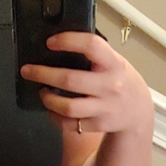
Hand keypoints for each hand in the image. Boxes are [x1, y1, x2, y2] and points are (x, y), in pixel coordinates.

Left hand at [20, 32, 153, 134]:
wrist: (137, 111)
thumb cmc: (119, 80)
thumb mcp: (115, 62)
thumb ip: (94, 55)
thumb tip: (59, 45)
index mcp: (114, 64)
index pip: (91, 46)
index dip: (69, 41)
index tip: (50, 42)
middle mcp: (110, 86)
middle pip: (70, 80)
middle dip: (43, 74)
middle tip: (28, 70)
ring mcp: (103, 108)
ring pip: (67, 107)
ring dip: (48, 99)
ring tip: (41, 92)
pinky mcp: (96, 125)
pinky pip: (68, 123)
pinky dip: (54, 116)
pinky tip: (51, 109)